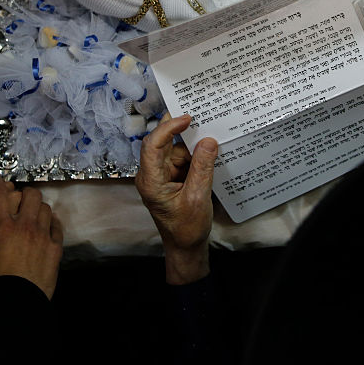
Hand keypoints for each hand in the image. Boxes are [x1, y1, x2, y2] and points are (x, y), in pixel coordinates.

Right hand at [0, 170, 62, 298]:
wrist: (17, 304)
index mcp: (2, 227)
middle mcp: (25, 226)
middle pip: (31, 195)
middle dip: (24, 193)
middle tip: (18, 199)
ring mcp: (44, 236)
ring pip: (46, 209)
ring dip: (38, 208)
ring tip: (32, 214)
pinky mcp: (56, 248)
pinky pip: (57, 227)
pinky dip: (51, 224)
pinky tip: (47, 227)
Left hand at [136, 114, 217, 284]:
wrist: (186, 247)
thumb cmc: (187, 228)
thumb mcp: (198, 197)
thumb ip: (202, 168)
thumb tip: (208, 141)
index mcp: (151, 181)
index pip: (152, 146)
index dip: (168, 128)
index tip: (187, 118)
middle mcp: (152, 175)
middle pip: (163, 144)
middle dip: (181, 132)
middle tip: (201, 117)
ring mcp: (161, 175)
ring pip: (175, 149)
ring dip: (192, 144)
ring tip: (212, 135)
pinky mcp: (172, 177)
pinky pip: (182, 158)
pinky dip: (195, 154)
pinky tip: (209, 151)